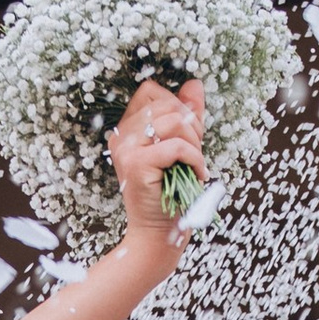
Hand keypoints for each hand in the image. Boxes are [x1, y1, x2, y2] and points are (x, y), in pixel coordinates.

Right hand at [105, 75, 205, 248]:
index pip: (152, 92)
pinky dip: (196, 160)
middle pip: (168, 104)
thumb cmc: (172, 193)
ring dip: (195, 145)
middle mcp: (121, 136)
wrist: (159, 235)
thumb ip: (187, 116)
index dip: (177, 107)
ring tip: (194, 166)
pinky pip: (178, 146)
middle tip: (194, 156)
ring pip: (175, 122)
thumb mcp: (182, 148)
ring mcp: (126, 149)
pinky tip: (196, 176)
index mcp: (127, 129)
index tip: (187, 137)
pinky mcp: (136, 163)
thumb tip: (195, 84)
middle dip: (192, 127)